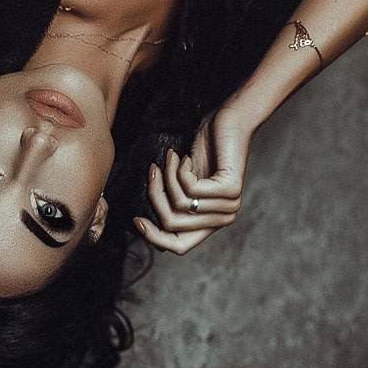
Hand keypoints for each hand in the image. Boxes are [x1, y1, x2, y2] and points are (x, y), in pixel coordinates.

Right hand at [133, 105, 252, 254]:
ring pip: (178, 205)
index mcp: (213, 222)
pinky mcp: (230, 189)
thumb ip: (173, 202)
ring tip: (170, 158)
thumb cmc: (208, 147)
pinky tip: (185, 157)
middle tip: (152, 171)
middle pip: (172, 224)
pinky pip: (189, 188)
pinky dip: (179, 170)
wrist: (231, 121)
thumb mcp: (186, 180)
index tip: (136, 218)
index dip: (154, 237)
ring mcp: (230, 206)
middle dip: (155, 195)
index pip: (179, 246)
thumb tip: (143, 222)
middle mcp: (224, 219)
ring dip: (167, 177)